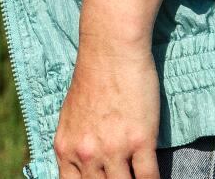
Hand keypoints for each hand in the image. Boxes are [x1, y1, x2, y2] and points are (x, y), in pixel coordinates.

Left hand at [53, 31, 161, 178]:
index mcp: (66, 147)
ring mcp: (113, 149)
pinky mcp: (140, 141)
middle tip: (120, 178)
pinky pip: (149, 178)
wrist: (110, 49)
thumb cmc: (92, 78)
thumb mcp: (70, 117)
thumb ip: (75, 146)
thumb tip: (81, 167)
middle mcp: (87, 153)